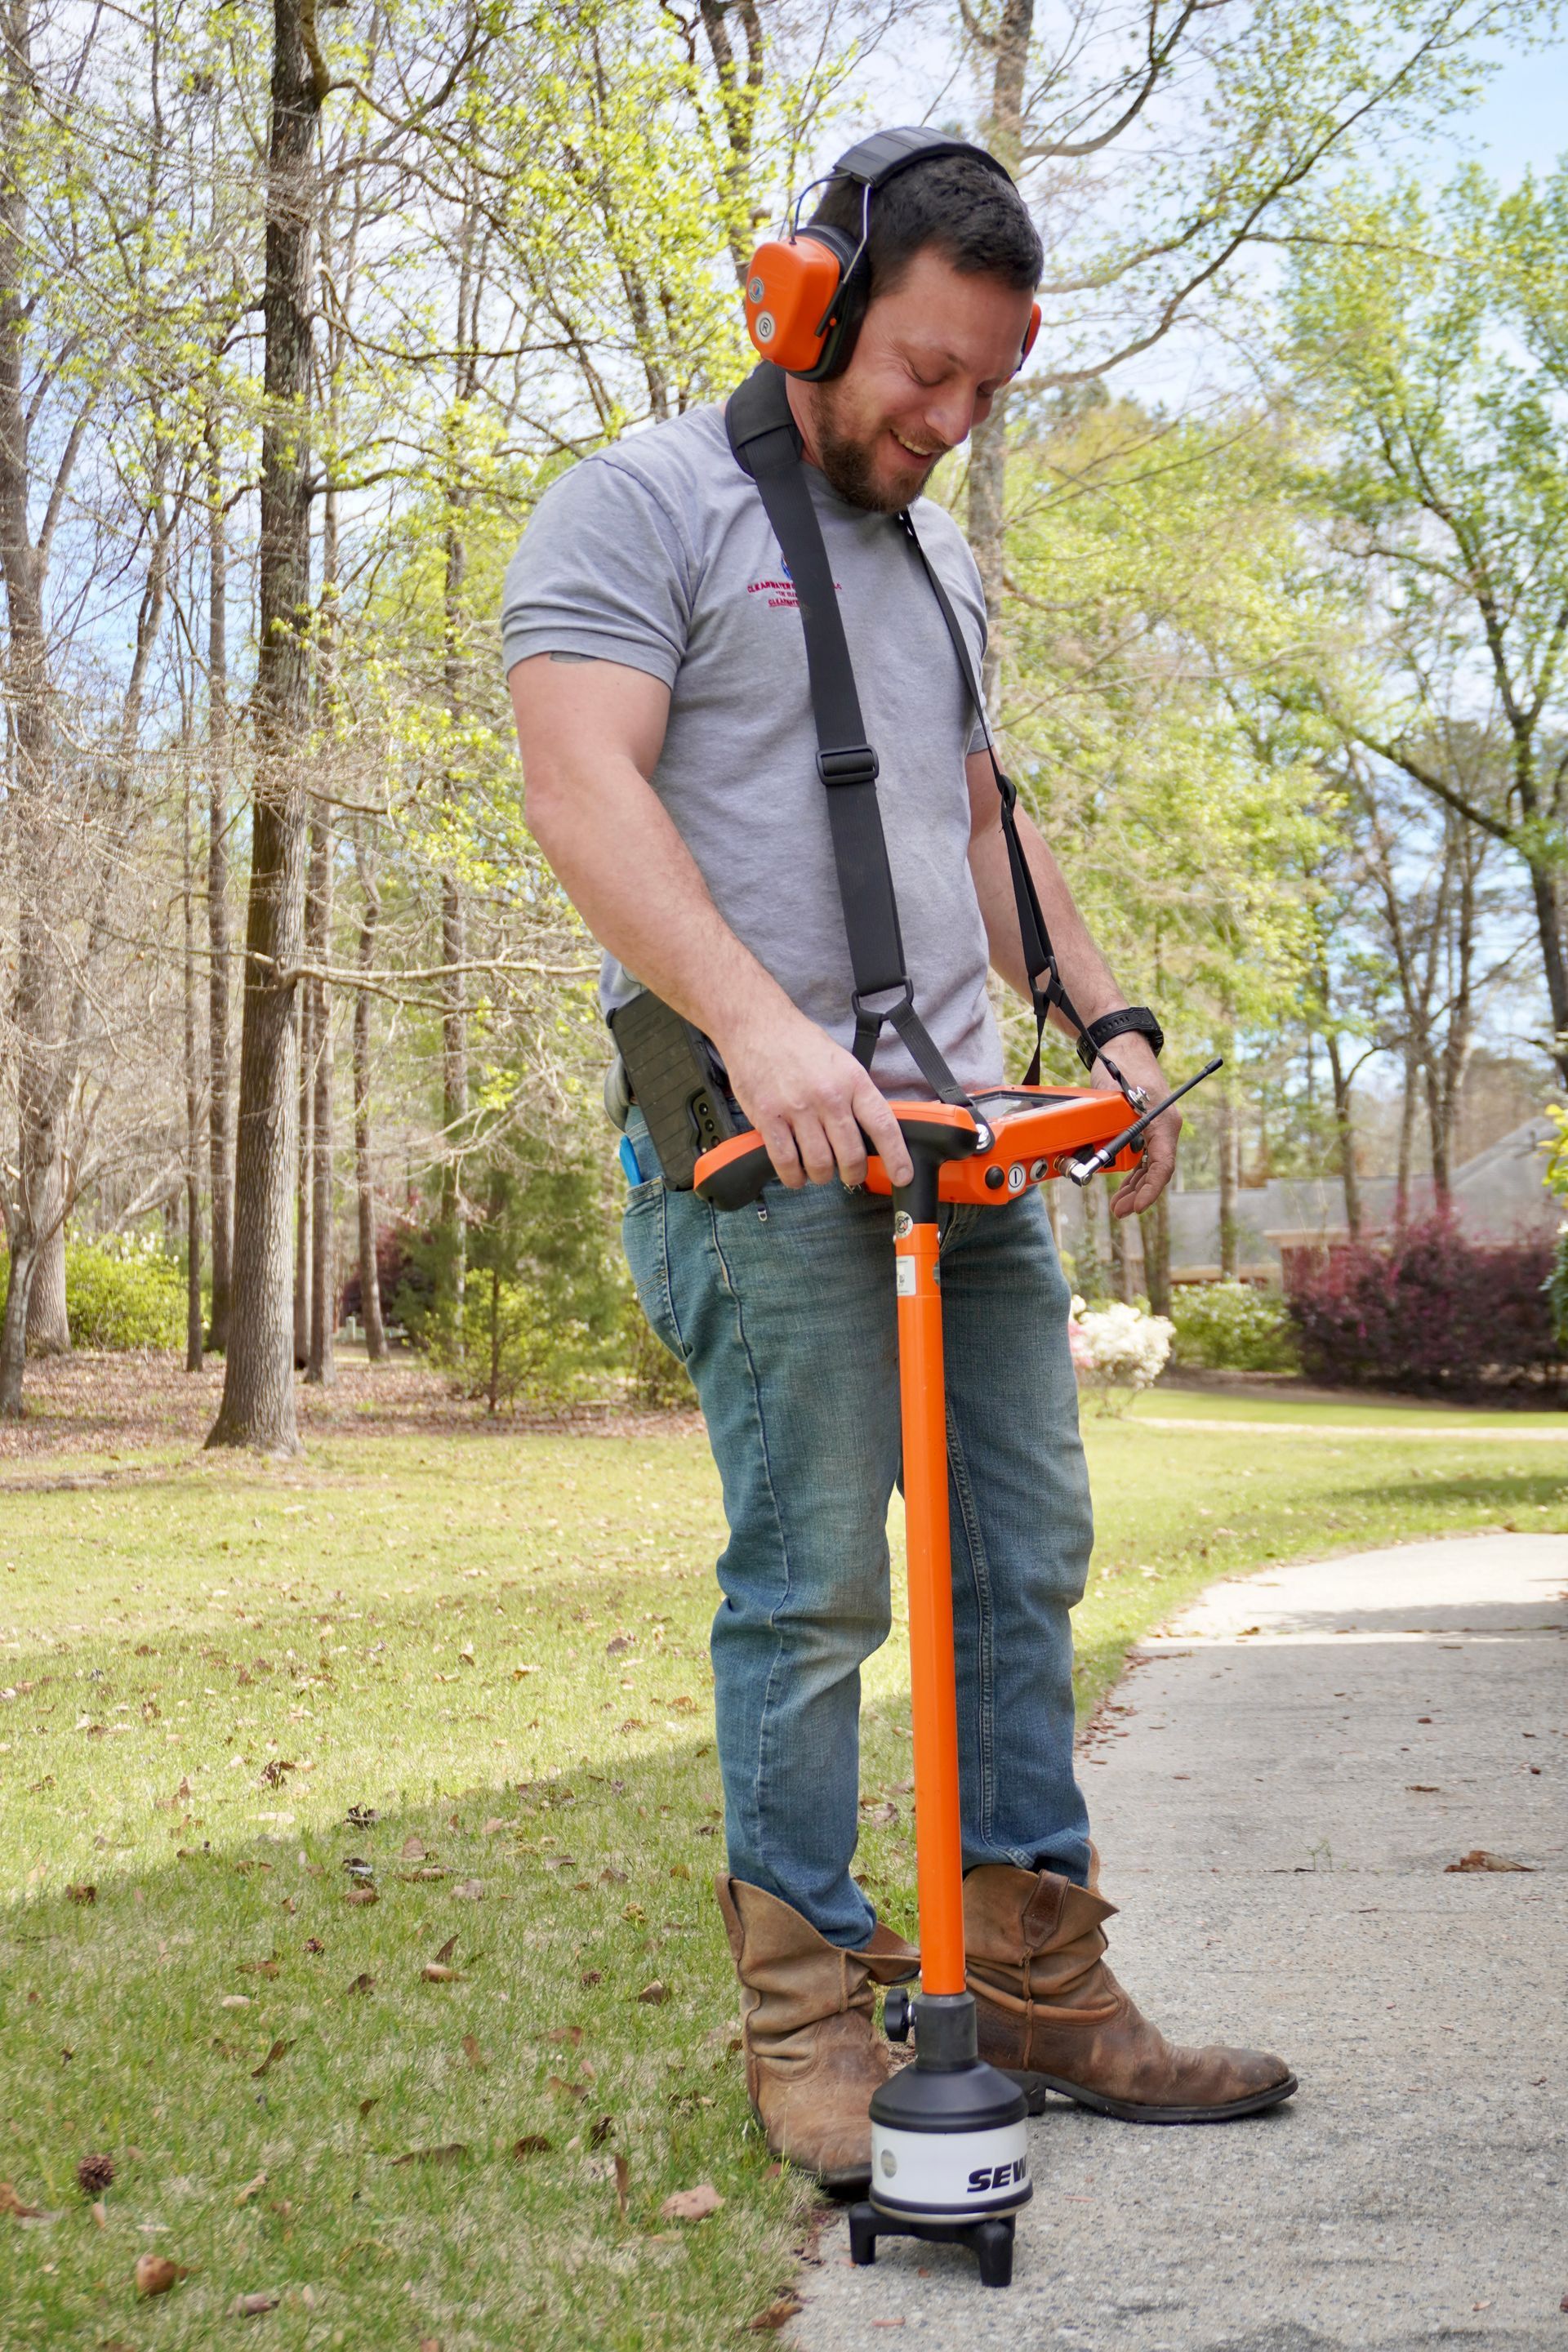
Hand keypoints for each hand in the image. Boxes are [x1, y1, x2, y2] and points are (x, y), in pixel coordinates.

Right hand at [714, 999, 913, 1189]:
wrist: (757, 1026)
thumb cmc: (799, 1044)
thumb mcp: (842, 1063)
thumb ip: (856, 1096)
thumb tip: (871, 1132)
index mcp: (853, 1080)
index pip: (883, 1125)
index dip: (896, 1156)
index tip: (902, 1176)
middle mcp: (828, 1096)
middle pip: (850, 1154)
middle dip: (853, 1173)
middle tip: (849, 1174)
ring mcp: (797, 1108)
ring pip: (819, 1164)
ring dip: (821, 1176)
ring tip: (818, 1170)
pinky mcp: (769, 1118)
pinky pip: (786, 1162)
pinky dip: (793, 1177)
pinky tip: (795, 1173)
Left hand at [1091, 1035, 1179, 1217]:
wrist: (1121, 1045)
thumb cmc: (1119, 1067)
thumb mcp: (1111, 1101)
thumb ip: (1107, 1130)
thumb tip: (1094, 1161)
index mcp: (1163, 1122)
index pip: (1162, 1165)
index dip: (1150, 1190)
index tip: (1136, 1207)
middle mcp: (1164, 1127)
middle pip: (1156, 1170)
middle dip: (1139, 1194)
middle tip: (1120, 1211)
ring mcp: (1155, 1128)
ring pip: (1149, 1166)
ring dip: (1134, 1187)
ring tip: (1118, 1206)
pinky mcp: (1144, 1127)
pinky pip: (1142, 1156)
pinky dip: (1132, 1173)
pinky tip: (1122, 1188)